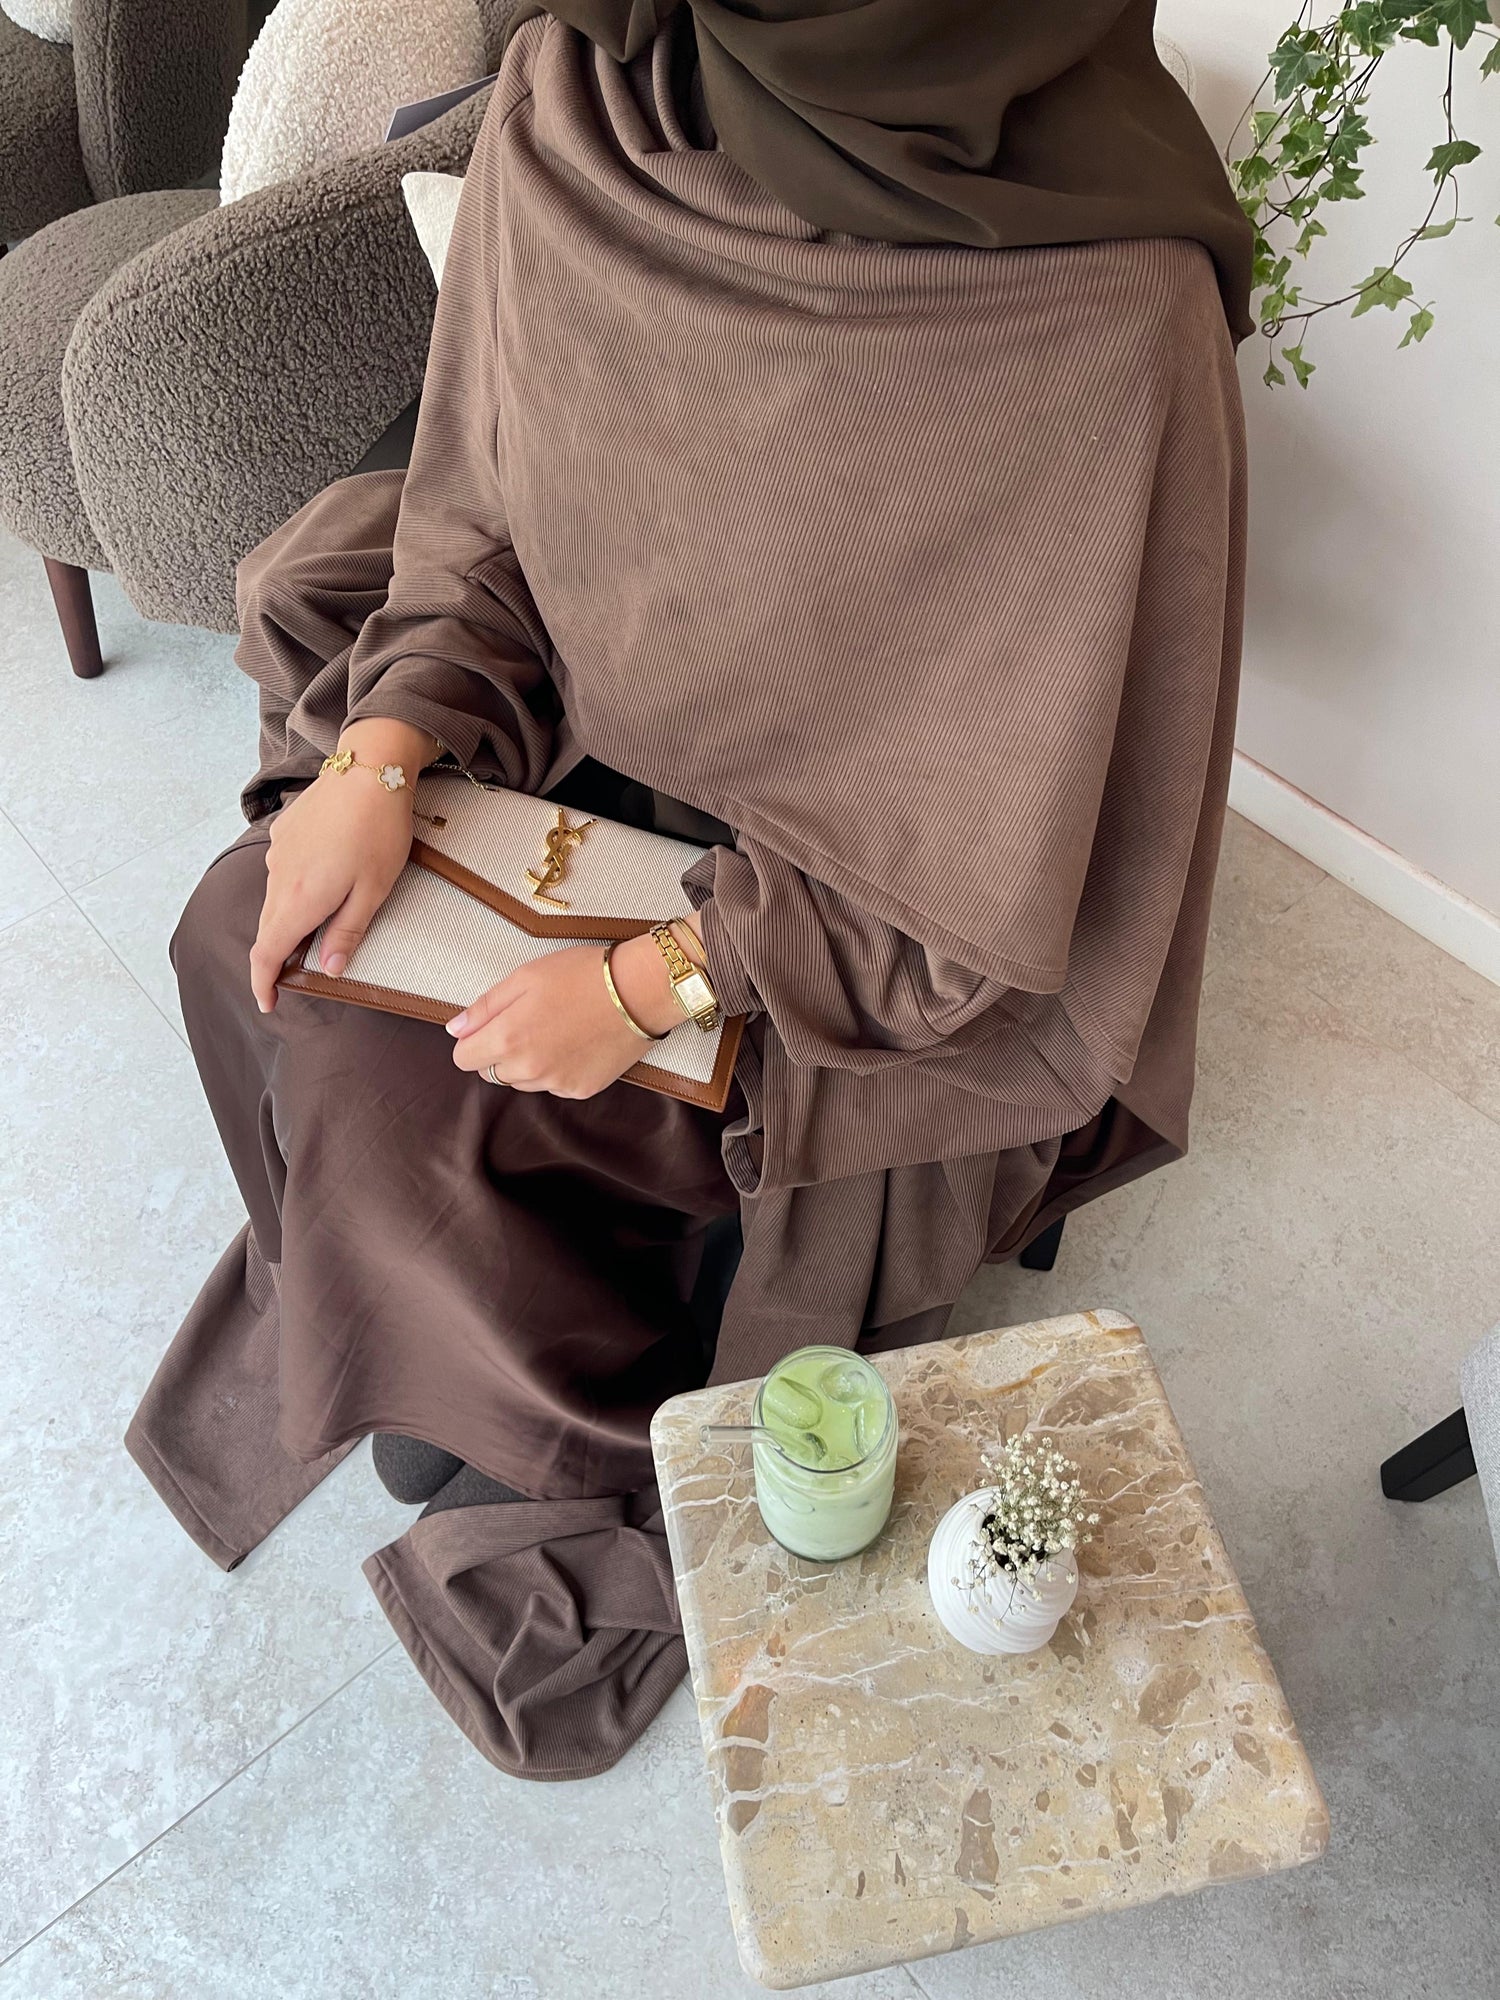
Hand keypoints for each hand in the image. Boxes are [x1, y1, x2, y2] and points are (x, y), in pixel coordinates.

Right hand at [249, 718, 436, 1011]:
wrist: (370, 769)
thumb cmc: (378, 833)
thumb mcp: (373, 891)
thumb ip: (347, 933)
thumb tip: (328, 970)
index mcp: (300, 900)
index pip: (266, 953)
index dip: (262, 983)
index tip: (268, 1002)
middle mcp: (279, 878)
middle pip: (269, 929)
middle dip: (277, 955)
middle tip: (294, 973)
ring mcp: (278, 852)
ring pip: (276, 899)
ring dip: (290, 918)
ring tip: (318, 923)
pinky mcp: (284, 832)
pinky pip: (283, 871)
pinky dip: (294, 887)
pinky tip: (322, 878)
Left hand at [447, 929, 689, 1097]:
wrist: (639, 991)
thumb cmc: (582, 975)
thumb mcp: (525, 977)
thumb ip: (485, 1007)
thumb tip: (456, 1029)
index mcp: (508, 1039)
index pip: (463, 1059)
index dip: (472, 1040)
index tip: (489, 1026)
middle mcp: (528, 1070)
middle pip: (491, 1074)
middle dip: (499, 1052)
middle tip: (527, 1022)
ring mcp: (556, 1083)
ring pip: (522, 1083)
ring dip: (527, 1063)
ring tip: (554, 1031)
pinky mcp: (580, 1090)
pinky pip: (553, 1086)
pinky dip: (556, 1070)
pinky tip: (575, 1044)